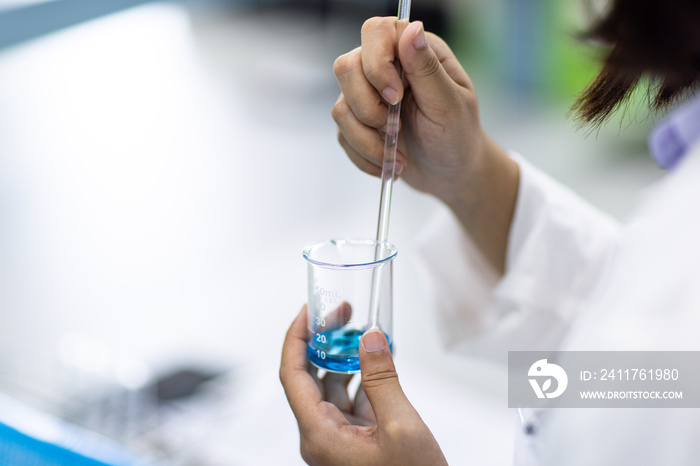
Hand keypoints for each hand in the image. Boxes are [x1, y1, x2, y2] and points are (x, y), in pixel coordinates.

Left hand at [280, 306, 447, 465]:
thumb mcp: (402, 427)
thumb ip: (382, 378)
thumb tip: (369, 338)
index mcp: (319, 435)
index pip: (292, 375)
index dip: (296, 338)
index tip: (308, 311)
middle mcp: (321, 436)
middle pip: (310, 377)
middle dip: (324, 340)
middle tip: (341, 312)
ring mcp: (337, 439)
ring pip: (331, 387)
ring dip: (345, 357)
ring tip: (361, 330)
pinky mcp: (355, 442)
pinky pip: (350, 400)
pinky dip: (362, 377)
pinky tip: (377, 360)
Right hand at [333, 17, 487, 201]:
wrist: (449, 174)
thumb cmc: (457, 136)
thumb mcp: (449, 104)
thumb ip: (426, 68)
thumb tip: (411, 29)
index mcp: (412, 53)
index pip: (376, 32)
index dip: (376, 64)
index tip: (396, 98)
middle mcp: (385, 68)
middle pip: (346, 68)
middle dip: (368, 108)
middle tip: (396, 128)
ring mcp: (366, 96)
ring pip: (340, 108)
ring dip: (367, 140)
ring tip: (396, 155)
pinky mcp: (357, 123)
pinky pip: (342, 135)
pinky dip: (366, 156)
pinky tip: (390, 162)